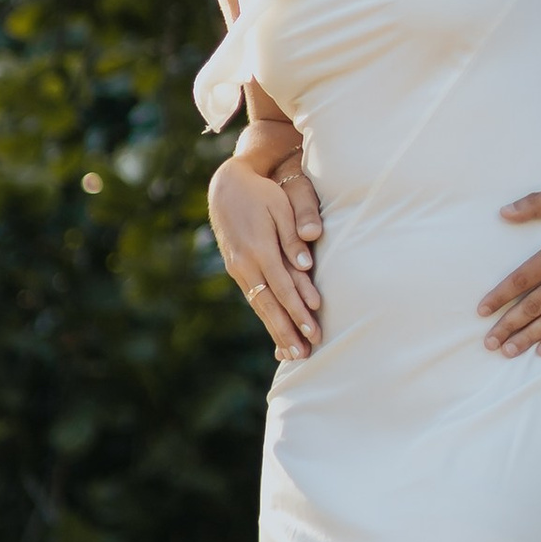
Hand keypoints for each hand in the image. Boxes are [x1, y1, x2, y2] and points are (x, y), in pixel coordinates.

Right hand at [210, 148, 323, 356]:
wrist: (226, 186)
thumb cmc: (262, 193)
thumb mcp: (280, 207)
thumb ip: (293, 237)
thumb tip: (306, 266)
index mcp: (258, 248)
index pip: (283, 287)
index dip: (299, 310)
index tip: (313, 330)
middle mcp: (244, 264)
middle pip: (268, 305)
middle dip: (286, 331)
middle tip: (303, 355)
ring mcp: (237, 268)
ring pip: (259, 305)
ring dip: (276, 329)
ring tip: (291, 352)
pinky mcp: (236, 269)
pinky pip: (253, 298)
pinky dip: (266, 316)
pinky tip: (276, 330)